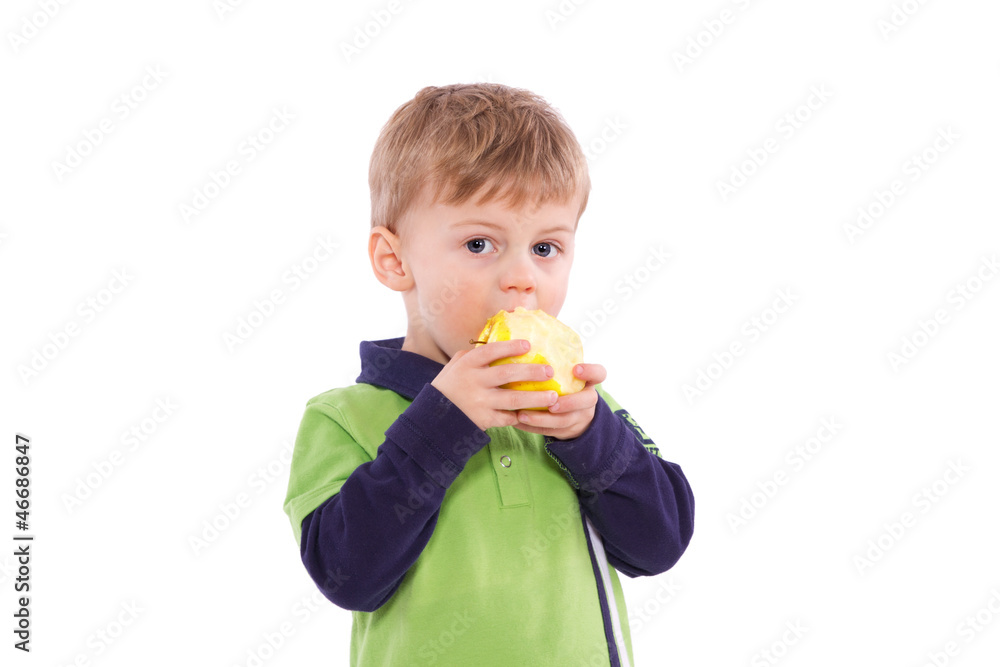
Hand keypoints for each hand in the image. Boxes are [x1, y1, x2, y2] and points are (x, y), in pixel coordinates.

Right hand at [431, 339, 559, 431]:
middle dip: (531, 372)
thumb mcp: (455, 366)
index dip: (510, 347)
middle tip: (550, 371)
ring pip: (513, 399)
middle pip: (507, 374)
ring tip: (554, 396)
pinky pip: (508, 418)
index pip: (491, 351)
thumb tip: (496, 342)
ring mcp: (480, 402)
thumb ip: (472, 355)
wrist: (434, 418)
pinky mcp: (484, 420)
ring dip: (536, 398)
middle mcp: (474, 382)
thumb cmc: (448, 387)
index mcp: (468, 365)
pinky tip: (538, 414)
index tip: (529, 345)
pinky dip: (523, 416)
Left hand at [514, 362, 606, 440]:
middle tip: (551, 404)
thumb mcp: (566, 372)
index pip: (599, 373)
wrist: (575, 415)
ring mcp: (578, 417)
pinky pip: (548, 431)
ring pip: (564, 421)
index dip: (590, 371)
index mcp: (589, 381)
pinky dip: (531, 427)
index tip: (575, 369)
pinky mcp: (565, 431)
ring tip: (522, 414)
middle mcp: (587, 399)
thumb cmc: (564, 384)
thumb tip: (524, 337)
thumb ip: (554, 360)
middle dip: (569, 403)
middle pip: (586, 401)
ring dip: (542, 419)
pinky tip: (515, 420)